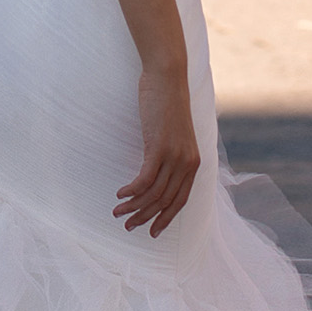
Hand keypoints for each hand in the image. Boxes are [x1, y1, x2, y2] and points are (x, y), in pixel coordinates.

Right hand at [115, 63, 199, 237]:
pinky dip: (131, 191)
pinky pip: (145, 179)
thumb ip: (172, 155)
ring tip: (118, 213)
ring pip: (154, 193)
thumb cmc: (167, 105)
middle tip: (129, 226)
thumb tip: (159, 173)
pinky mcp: (159, 147)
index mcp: (193, 163)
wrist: (168, 79)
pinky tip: (120, 194)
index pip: (181, 200)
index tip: (152, 232)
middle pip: (166, 201)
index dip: (165, 218)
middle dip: (146, 218)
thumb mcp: (175, 135)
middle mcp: (187, 163)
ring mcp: (174, 156)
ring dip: (134, 206)